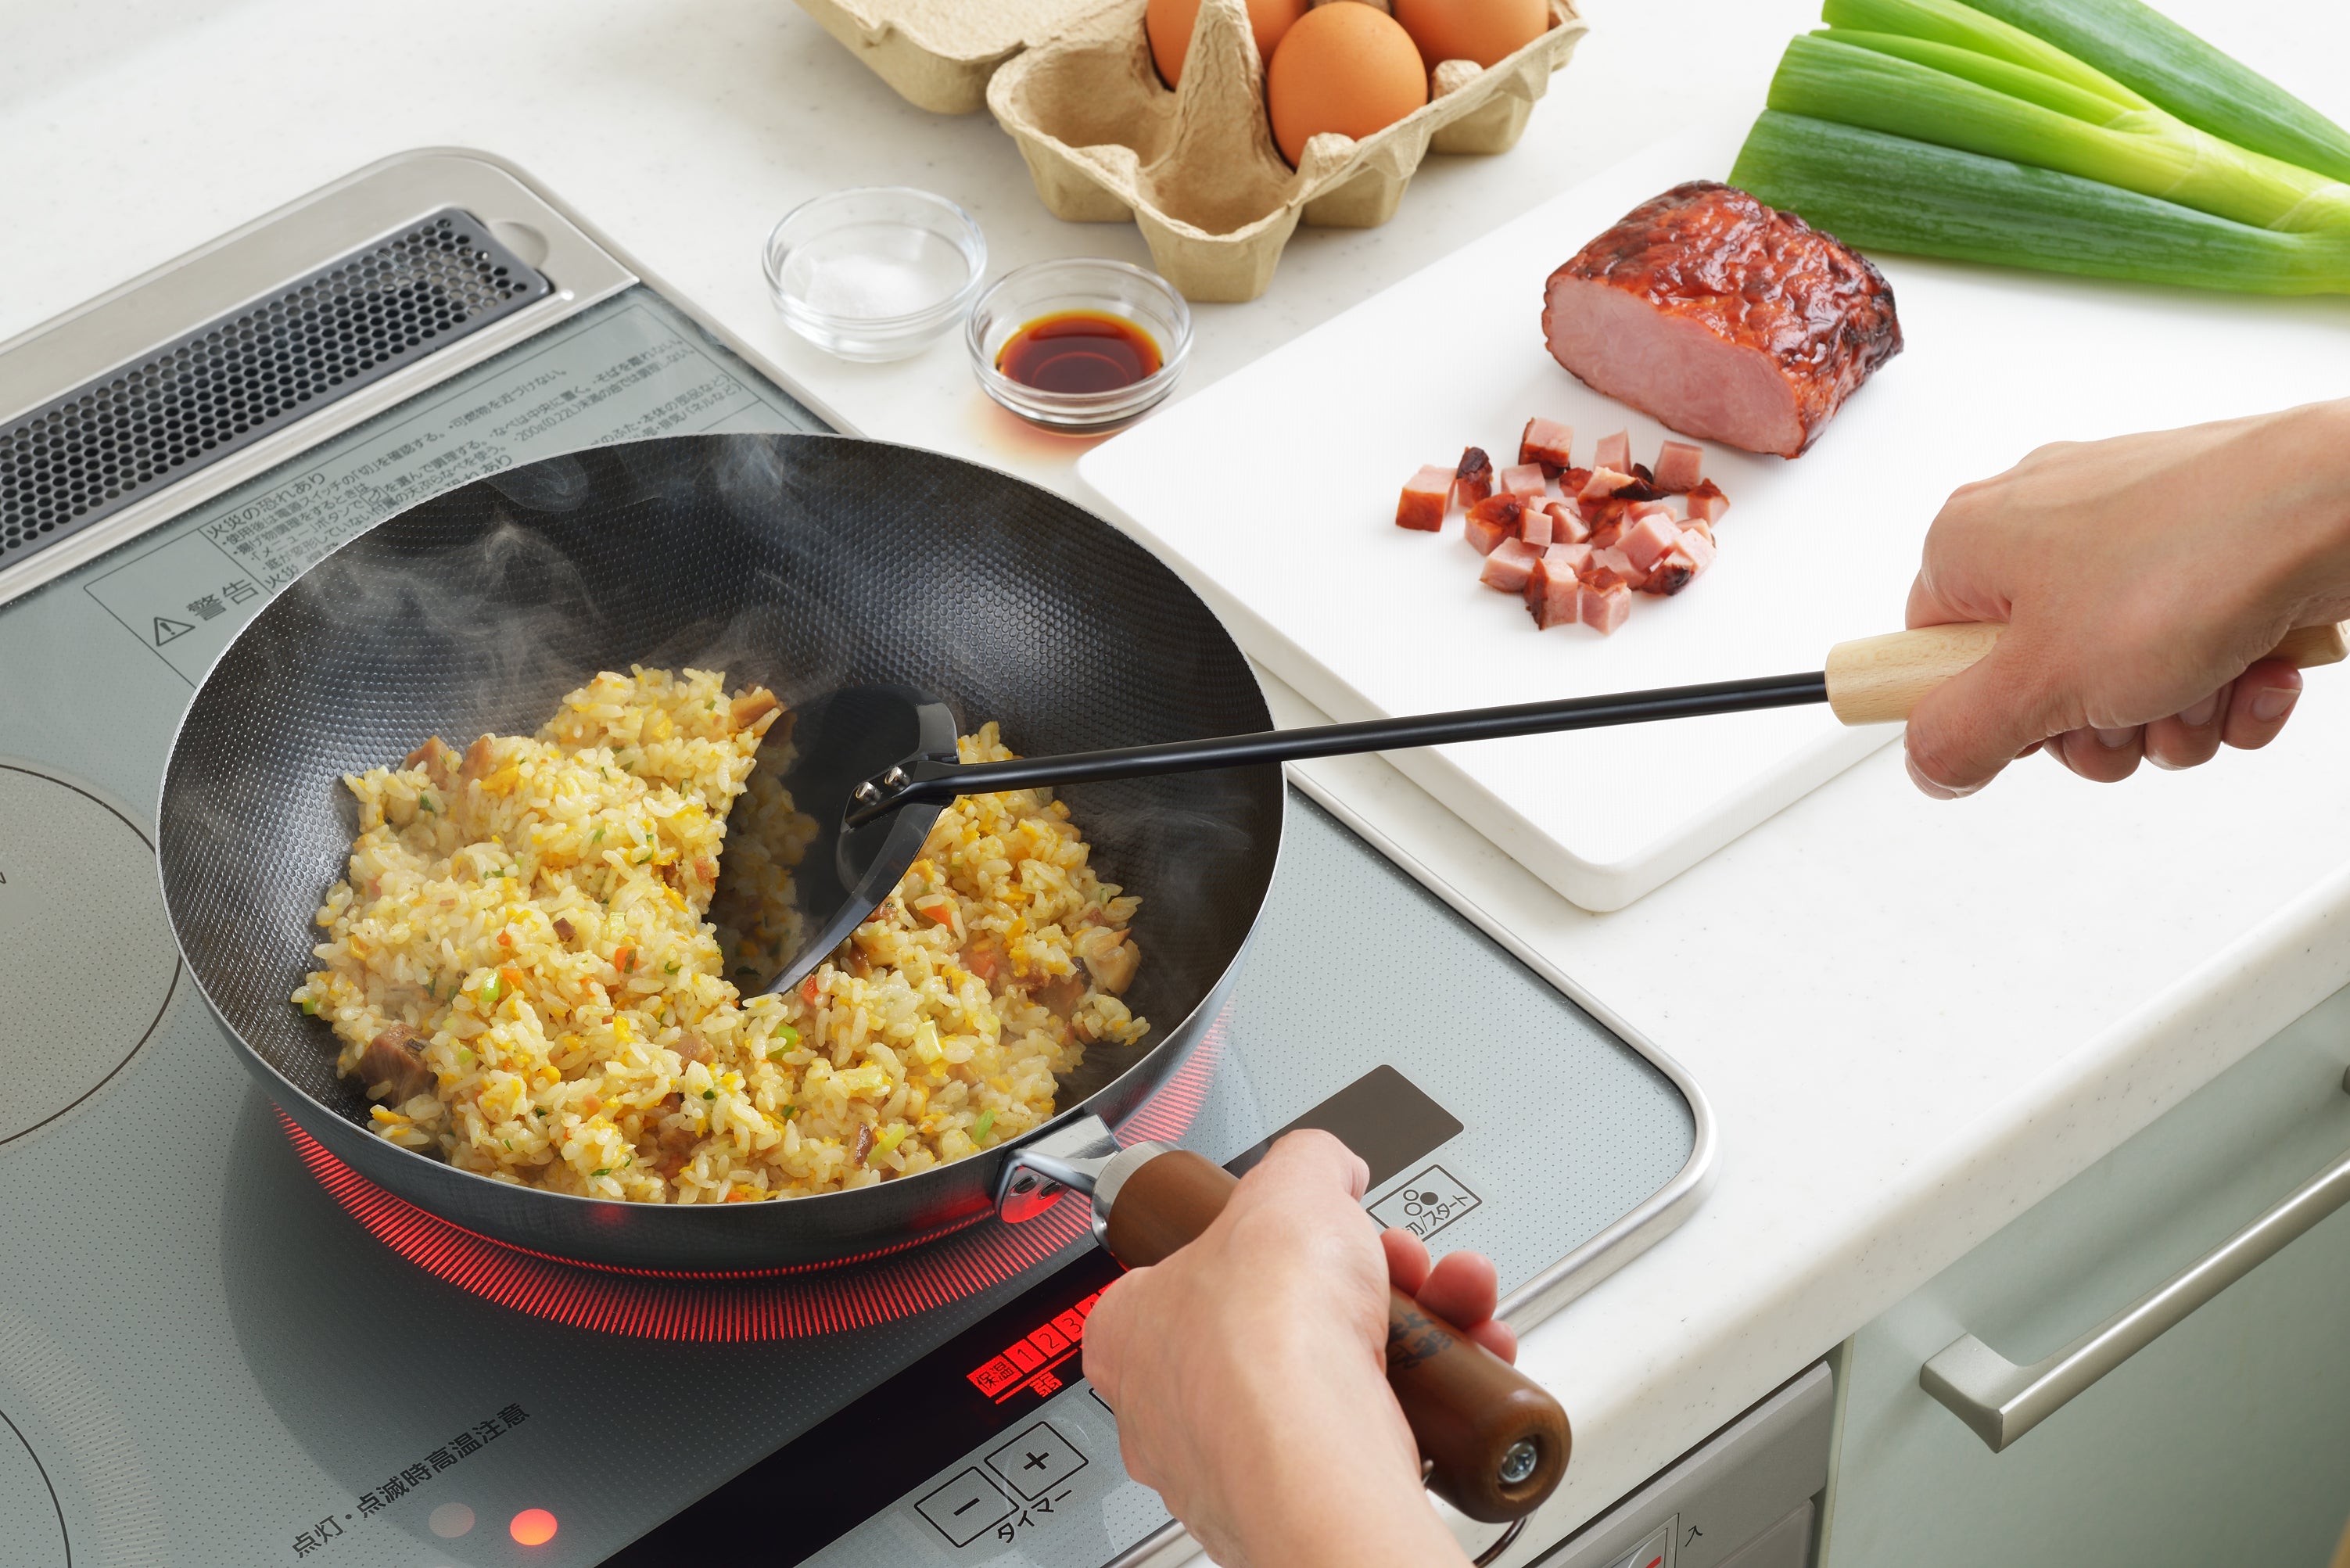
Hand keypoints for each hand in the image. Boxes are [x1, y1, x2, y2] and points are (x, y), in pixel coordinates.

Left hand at [1080, 1131, 1515, 1567]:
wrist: (1320, 1460)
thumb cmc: (1266, 1341)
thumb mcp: (1288, 1188)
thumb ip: (1307, 1162)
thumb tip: (1326, 1163)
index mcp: (1137, 1334)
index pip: (1181, 1276)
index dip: (1256, 1243)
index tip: (1304, 1230)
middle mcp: (1180, 1411)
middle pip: (1285, 1324)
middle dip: (1366, 1279)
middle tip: (1399, 1262)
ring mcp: (1248, 1463)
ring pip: (1342, 1378)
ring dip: (1421, 1325)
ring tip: (1454, 1295)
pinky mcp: (1318, 1498)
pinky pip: (1384, 1435)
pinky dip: (1438, 1394)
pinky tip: (1469, 1352)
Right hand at [1901, 398, 2349, 795]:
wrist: (2338, 506)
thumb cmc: (2190, 563)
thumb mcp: (2041, 684)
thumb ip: (1960, 736)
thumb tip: (1925, 762)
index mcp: (1973, 542)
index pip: (1931, 654)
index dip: (1980, 712)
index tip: (2025, 729)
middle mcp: (2043, 528)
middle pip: (2034, 685)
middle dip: (2095, 728)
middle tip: (2127, 713)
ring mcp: (2129, 539)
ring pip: (2120, 682)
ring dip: (2170, 715)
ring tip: (2206, 683)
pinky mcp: (2203, 556)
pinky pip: (2191, 656)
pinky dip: (2227, 683)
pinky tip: (2255, 669)